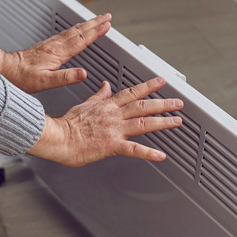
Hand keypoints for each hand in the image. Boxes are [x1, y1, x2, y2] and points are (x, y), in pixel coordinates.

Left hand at [0, 14, 111, 93]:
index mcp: (57, 53)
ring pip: (72, 30)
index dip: (96, 32)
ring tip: (97, 20)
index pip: (81, 40)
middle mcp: (54, 45)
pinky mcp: (45, 45)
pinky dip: (75, 29)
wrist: (5, 69)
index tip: (107, 26)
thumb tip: (83, 74)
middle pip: (79, 30)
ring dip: (86, 24)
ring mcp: (49, 44)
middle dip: (95, 23)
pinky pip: (65, 33)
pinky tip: (76, 30)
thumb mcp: (45, 82)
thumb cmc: (22, 78)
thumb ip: (65, 77)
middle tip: (107, 17)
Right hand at [27, 77, 182, 165]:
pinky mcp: (111, 145)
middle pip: (143, 106)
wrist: (57, 137)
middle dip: (163, 103)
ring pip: (143, 123)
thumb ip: (99, 96)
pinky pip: (133, 150)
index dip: (148, 86)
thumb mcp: (84, 104)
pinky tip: (160, 155)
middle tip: (178, 103)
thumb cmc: (66, 125)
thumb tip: (106, 85)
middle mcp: (113, 116)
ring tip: (176, 121)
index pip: (132, 92)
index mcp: (107, 106)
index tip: (161, 81)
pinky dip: (148, 153)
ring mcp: (114, 130)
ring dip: (162, 122)